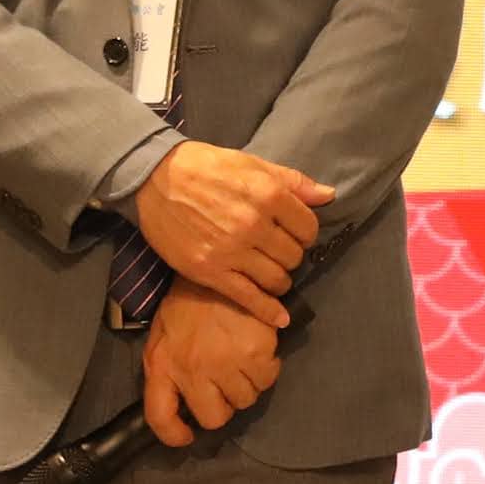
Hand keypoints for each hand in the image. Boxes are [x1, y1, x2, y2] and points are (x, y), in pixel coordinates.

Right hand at [137, 141, 327, 319]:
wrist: (155, 178)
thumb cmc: (206, 167)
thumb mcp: (252, 164)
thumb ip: (293, 182)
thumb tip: (329, 195)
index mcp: (268, 194)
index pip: (308, 228)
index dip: (305, 233)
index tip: (295, 234)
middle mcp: (254, 225)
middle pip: (293, 256)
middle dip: (290, 256)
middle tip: (278, 253)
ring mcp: (232, 251)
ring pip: (276, 279)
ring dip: (279, 280)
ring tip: (271, 274)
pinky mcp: (210, 271)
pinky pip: (249, 298)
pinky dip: (269, 311)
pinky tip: (280, 319)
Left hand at [140, 281, 282, 447]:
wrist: (217, 264)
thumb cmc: (187, 302)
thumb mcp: (162, 336)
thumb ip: (166, 370)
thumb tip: (180, 401)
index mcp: (161, 365)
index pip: (160, 417)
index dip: (174, 435)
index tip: (186, 436)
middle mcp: (192, 371)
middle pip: (214, 418)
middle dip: (222, 406)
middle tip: (225, 385)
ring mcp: (225, 364)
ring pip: (245, 400)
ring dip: (246, 386)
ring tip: (242, 363)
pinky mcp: (255, 352)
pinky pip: (267, 378)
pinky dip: (267, 369)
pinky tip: (258, 350)